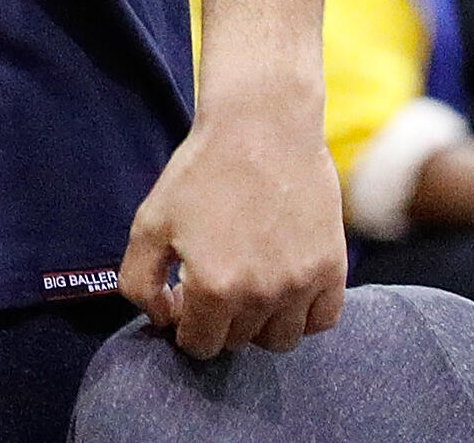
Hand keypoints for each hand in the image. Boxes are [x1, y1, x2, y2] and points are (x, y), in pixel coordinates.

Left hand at [118, 87, 347, 359]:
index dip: (186, 325)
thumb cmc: (201, 171)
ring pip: (281, 340)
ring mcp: (301, 284)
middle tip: (216, 281)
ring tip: (250, 286)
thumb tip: (162, 320)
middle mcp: (261, 295)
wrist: (261, 126)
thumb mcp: (149, 223)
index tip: (186, 298)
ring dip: (261, 323)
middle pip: (239, 342)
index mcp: (213, 288)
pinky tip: (285, 286)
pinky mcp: (332, 268)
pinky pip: (322, 321)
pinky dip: (303, 314)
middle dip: (221, 320)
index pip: (200, 346)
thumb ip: (140, 283)